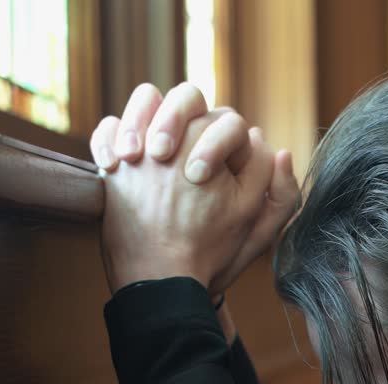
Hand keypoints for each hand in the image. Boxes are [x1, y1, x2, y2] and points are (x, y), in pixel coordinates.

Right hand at [89, 84, 300, 295]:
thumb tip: (281, 152)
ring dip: (138, 118)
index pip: (225, 120)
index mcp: (227, 153)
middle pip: (186, 99)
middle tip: (159, 155)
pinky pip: (109, 128)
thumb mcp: (255, 234)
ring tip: (131, 156)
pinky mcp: (120, 159)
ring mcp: (152, 147)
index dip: (214, 139)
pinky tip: (109, 164)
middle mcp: (191, 142)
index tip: (196, 176)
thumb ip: (281, 199)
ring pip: (147, 100)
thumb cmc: (212, 255)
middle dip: (173, 120)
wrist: (165, 280)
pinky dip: (106, 138)